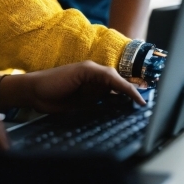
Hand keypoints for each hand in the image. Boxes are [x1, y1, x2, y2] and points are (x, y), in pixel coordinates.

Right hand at [0, 62, 145, 113]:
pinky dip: (120, 84)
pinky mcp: (84, 69)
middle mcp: (93, 76)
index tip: (144, 109)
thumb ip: (97, 106)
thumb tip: (117, 113)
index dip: (131, 97)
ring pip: (116, 78)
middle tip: (149, 106)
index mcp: (93, 85)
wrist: (35, 92)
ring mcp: (89, 71)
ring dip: (131, 89)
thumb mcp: (81, 106)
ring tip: (143, 102)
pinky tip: (130, 93)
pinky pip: (107, 76)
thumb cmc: (54, 99)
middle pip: (119, 83)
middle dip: (135, 93)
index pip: (117, 90)